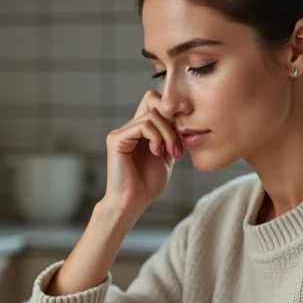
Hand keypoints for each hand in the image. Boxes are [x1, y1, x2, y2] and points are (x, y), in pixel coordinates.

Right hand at [102, 91, 181, 217]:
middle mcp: (130, 127)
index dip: (174, 111)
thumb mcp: (167, 155)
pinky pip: (143, 125)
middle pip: (153, 99)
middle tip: (178, 144)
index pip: (157, 102)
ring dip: (168, 134)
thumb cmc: (148, 184)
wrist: (133, 203)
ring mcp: (122, 132)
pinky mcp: (117, 139)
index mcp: (141, 130)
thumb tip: (185, 118)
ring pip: (152, 114)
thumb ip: (172, 136)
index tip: (185, 133)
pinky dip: (157, 137)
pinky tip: (157, 152)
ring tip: (171, 153)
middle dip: (172, 119)